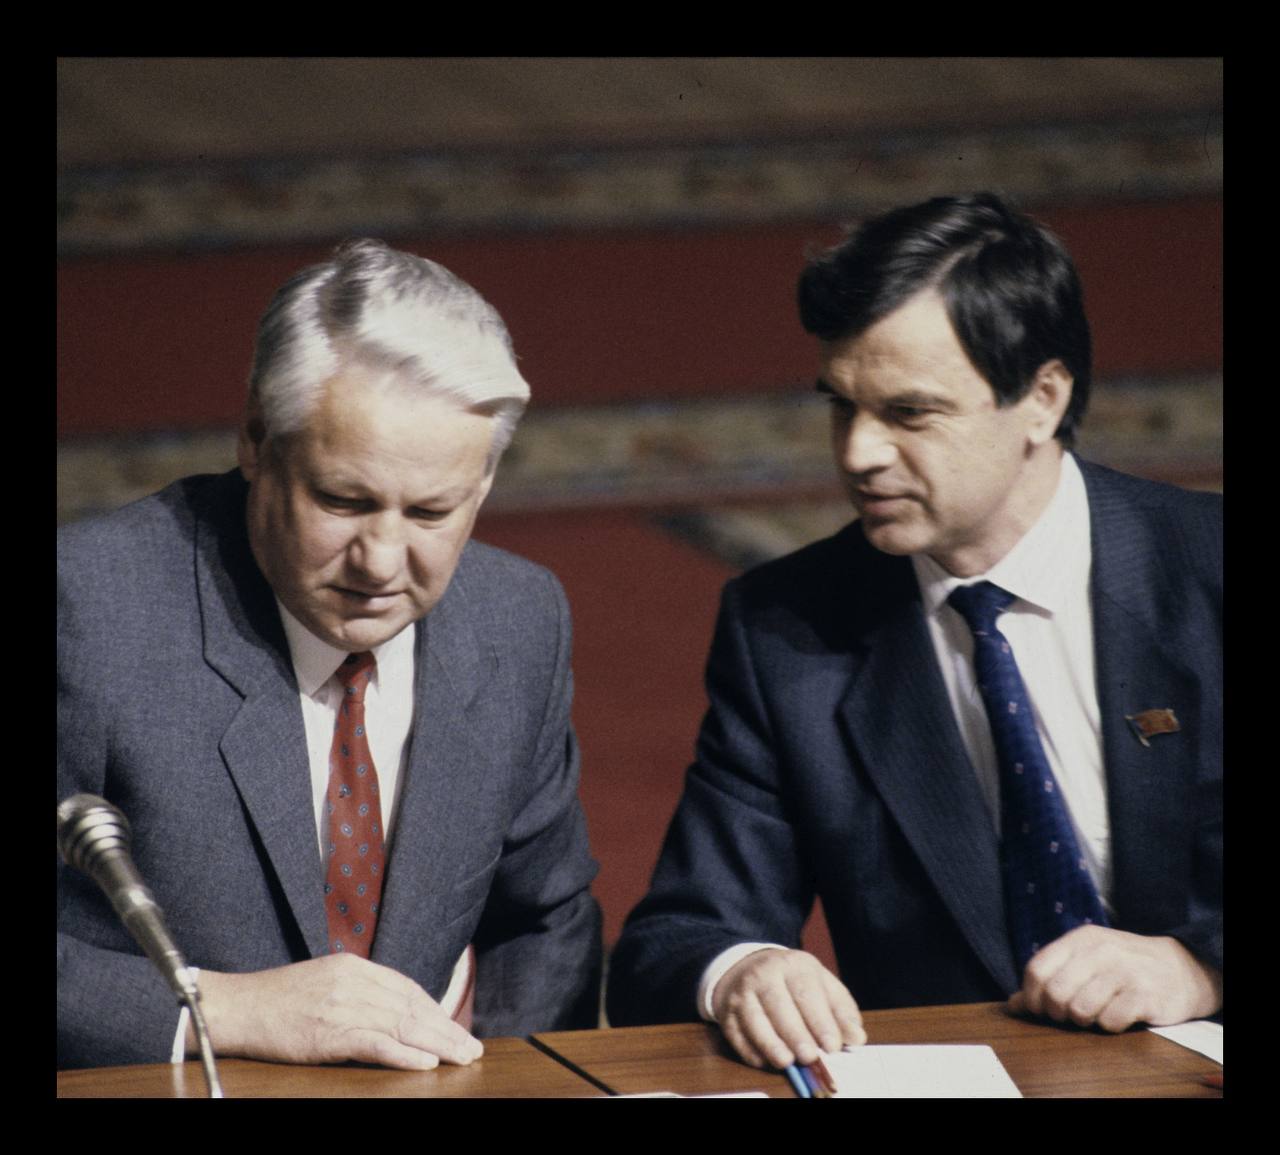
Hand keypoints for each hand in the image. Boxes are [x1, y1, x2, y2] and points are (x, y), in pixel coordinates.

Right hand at [190, 954, 483, 1069]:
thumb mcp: (324, 981)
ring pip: (402, 1025)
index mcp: (354, 966)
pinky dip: (404, 1054)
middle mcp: (353, 981)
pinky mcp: (329, 1032)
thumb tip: (393, 1008)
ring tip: (461, 1059)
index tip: (456, 1028)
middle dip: (447, 1029)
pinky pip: (376, 1043)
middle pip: (412, 1007)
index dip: (436, 1010)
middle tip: (472, 1049)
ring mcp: (342, 1006)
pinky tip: (426, 1064)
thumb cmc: (278, 1000)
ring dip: (437, 1044)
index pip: (408, 989)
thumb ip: (358, 989)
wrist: (237, 1006)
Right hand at [711, 948, 864, 1068]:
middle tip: (810, 1056)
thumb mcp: (821, 985)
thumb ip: (841, 1011)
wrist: (748, 967)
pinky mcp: (726, 1012)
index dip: (820, 1020)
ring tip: (786, 1061)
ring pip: (753, 1019)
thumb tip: (856, 1038)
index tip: (832, 1045)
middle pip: (778, 1004)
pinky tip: (764, 1061)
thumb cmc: (792, 982)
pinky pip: (735, 1033)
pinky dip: (749, 1050)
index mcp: (793, 965)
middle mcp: (764, 974)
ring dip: (769, 1043)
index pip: (807, 992)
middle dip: (795, 1033)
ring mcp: (742, 993)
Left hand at [1008, 926, 1221, 1032]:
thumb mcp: (1085, 962)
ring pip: (1080, 1008)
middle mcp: (1100, 950)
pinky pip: (1110, 1020)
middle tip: (1069, 1015)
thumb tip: (1013, 1005)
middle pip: (1055, 992)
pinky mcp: (1145, 995)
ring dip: (1082, 1020)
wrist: (1179, 968)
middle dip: (1056, 1013)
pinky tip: (1116, 1016)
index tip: (1040, 1009)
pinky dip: (1108, 1025)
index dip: (1031, 996)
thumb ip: (1049, 978)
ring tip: (1093, 1014)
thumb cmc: (1122, 967)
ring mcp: (1124, 971)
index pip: (1036, 969)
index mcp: (1080, 939)